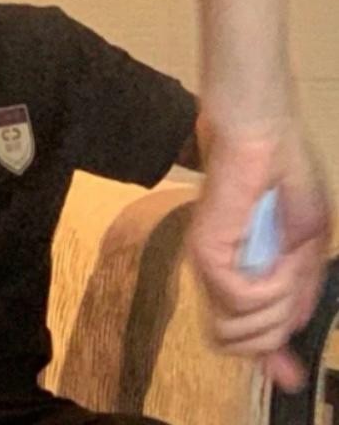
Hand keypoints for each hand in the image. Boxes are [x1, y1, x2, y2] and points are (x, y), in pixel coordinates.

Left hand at [188, 117, 332, 391]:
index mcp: (235, 272)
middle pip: (239, 343)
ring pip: (240, 327)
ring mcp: (207, 262)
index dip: (267, 360)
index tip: (287, 377)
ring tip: (285, 261)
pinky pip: (240, 299)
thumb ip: (294, 293)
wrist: (262, 133)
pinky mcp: (206, 248)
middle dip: (280, 327)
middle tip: (292, 276)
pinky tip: (278, 257)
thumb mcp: (304, 245)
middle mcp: (214, 273)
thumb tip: (289, 337)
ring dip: (280, 303)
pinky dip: (272, 287)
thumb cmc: (282, 177)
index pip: (237, 334)